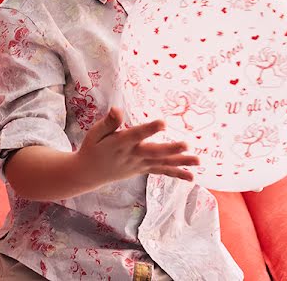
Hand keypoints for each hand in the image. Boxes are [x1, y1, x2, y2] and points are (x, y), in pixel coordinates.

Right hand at [75, 107, 199, 183]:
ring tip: (198, 160)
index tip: (162, 123)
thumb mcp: (95, 133)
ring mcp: (139, 165)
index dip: (148, 130)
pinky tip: (192, 176)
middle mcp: (132, 156)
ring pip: (162, 163)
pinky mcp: (143, 170)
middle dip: (170, 149)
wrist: (89, 174)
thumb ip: (108, 123)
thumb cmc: (92, 148)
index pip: (136, 135)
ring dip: (181, 162)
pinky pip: (162, 171)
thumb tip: (117, 109)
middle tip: (186, 145)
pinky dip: (177, 174)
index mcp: (120, 143)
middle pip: (153, 152)